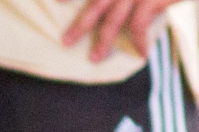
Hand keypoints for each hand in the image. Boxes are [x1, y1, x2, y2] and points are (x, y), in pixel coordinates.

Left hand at [60, 0, 174, 60]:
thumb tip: (121, 7)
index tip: (57, 3)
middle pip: (95, 5)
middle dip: (79, 24)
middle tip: (65, 41)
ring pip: (113, 19)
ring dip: (103, 41)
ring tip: (94, 58)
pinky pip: (140, 26)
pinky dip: (139, 42)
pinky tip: (142, 54)